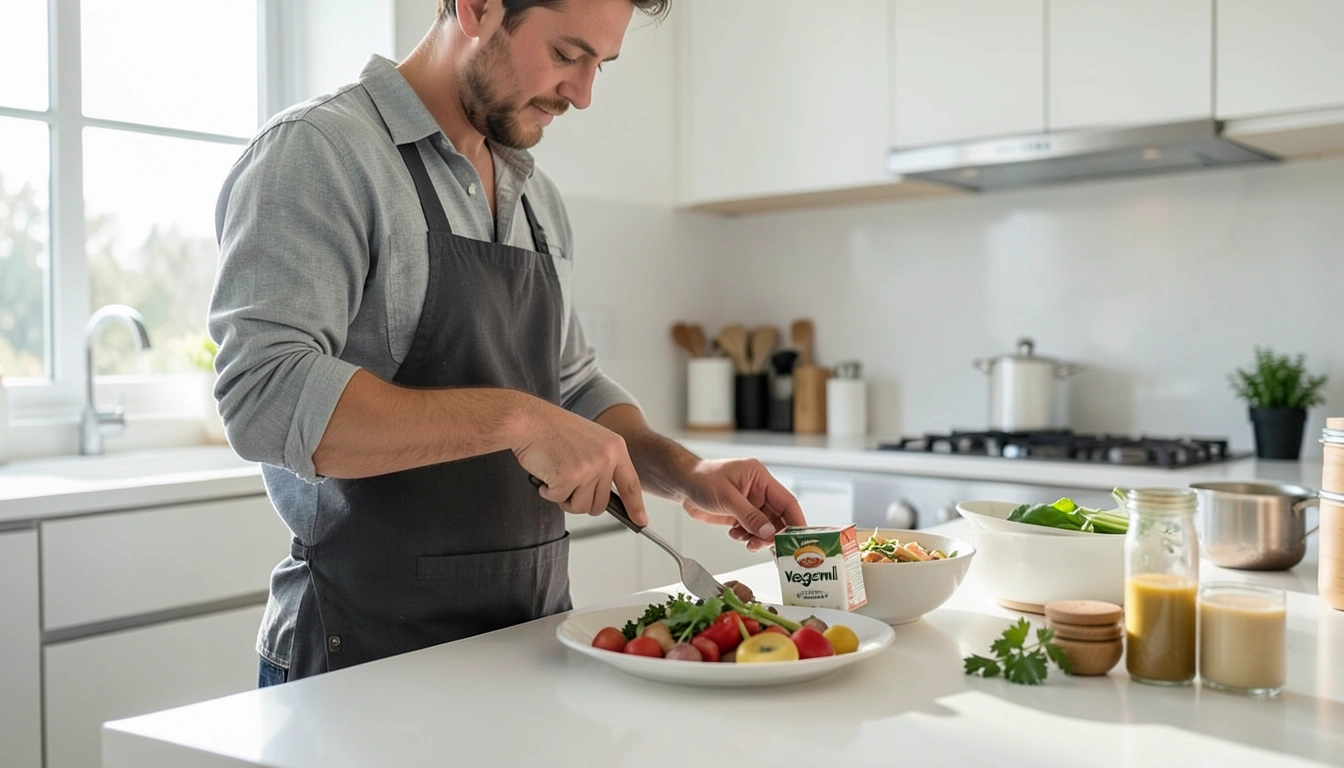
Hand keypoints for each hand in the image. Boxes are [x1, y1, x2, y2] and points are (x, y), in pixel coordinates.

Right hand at [512, 401, 647, 525]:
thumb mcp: (590, 441)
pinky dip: (547, 491)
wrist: (528, 420)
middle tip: (567, 484)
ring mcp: (589, 468)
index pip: (631, 484)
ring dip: (564, 497)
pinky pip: (558, 500)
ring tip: (555, 474)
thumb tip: (604, 498)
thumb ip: (602, 465)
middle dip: (582, 501)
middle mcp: (606, 458)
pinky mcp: (569, 477)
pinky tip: (545, 471)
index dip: (636, 506)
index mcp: (615, 447)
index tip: (641, 521)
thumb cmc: (553, 430)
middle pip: (601, 504)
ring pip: (580, 506)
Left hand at [679, 459, 805, 551]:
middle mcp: (758, 491)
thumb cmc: (701, 478)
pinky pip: (752, 530)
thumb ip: (749, 515)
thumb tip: (768, 531)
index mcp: (760, 478)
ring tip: (748, 542)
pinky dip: (747, 537)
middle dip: (774, 534)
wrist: (681, 483)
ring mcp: (750, 504)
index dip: (796, 521)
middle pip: (778, 517)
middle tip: (766, 546)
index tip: (800, 538)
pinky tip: (735, 535)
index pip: (787, 501)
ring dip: (759, 538)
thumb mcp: (726, 497)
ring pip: (766, 527)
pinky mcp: (740, 515)